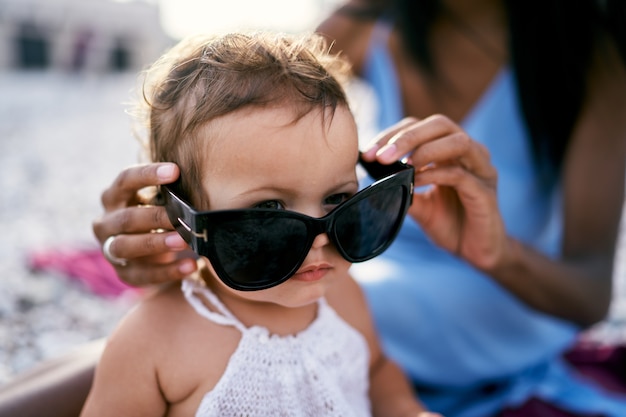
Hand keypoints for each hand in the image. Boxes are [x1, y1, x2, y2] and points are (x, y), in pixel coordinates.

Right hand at [92, 163, 197, 285]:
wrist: (154, 255)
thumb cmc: (160, 217)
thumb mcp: (160, 202)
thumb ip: (170, 194)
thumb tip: (198, 184)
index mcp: (114, 198)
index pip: (125, 180)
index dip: (148, 174)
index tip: (175, 171)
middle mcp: (106, 223)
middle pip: (127, 218)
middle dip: (157, 217)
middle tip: (184, 216)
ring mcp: (110, 250)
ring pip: (128, 247)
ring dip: (157, 243)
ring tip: (185, 241)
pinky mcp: (124, 274)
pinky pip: (144, 275)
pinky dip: (168, 271)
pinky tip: (190, 265)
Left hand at [362, 115, 508, 271]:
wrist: (474, 252)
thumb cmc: (449, 223)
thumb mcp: (418, 204)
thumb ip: (402, 187)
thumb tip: (374, 178)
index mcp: (451, 150)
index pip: (421, 127)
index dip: (393, 134)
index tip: (369, 153)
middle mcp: (470, 153)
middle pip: (441, 124)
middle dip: (407, 137)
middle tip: (381, 156)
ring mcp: (482, 170)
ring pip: (458, 141)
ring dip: (425, 149)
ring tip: (402, 165)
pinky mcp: (486, 192)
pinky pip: (461, 174)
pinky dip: (435, 174)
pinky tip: (416, 181)